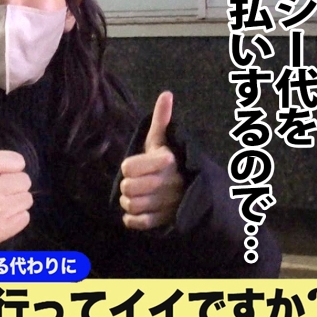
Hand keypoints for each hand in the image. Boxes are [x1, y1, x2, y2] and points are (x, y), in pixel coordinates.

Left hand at [119, 91, 184, 230]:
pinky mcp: (165, 221)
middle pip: (127, 188)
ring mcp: (168, 204)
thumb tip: (166, 94)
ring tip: (136, 196)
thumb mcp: (163, 141)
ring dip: (128, 202)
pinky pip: (137, 223)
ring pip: (130, 206)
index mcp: (166, 161)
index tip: (136, 166)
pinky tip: (137, 211)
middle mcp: (169, 183)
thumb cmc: (169, 162)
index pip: (127, 167)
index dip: (128, 167)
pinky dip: (132, 219)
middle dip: (126, 186)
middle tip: (135, 182)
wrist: (191, 189)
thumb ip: (162, 119)